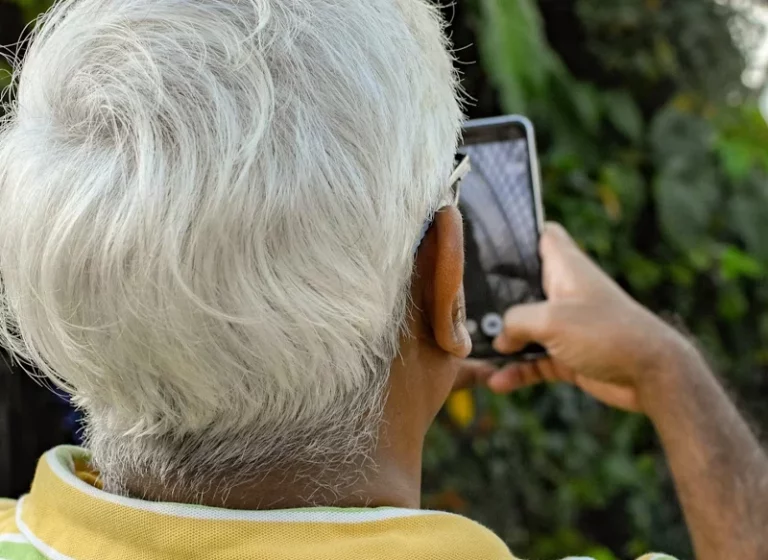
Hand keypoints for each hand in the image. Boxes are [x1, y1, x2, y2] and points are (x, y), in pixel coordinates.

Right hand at [485, 223, 694, 412]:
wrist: (651, 376)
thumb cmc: (607, 333)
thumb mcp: (551, 320)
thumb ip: (515, 322)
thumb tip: (499, 338)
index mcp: (566, 268)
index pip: (543, 235)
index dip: (519, 233)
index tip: (488, 240)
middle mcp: (564, 292)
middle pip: (523, 285)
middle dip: (495, 296)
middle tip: (463, 304)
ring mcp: (566, 325)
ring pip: (525, 329)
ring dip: (502, 342)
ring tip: (473, 353)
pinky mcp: (569, 355)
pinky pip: (535, 361)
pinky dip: (518, 371)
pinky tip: (498, 383)